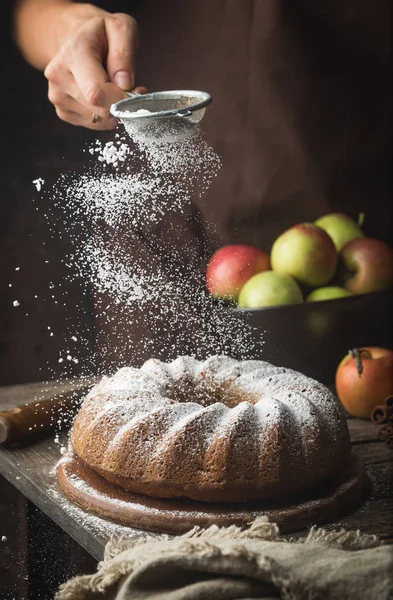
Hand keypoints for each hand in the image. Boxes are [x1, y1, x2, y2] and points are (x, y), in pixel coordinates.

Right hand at [44, 5, 145, 129]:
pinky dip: (104, 116)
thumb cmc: (101, 33)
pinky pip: (92, 124)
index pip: (96, 93)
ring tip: (113, 89)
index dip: (121, 99)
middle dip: (120, 104)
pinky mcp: (62, 111)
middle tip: (129, 89)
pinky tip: (104, 98)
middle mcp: (59, 76)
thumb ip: (124, 54)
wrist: (77, 37)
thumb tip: (124, 84)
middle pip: (98, 109)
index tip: (135, 91)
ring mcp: (57, 96)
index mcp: (73, 54)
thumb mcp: (121, 28)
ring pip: (97, 120)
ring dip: (113, 110)